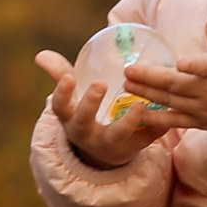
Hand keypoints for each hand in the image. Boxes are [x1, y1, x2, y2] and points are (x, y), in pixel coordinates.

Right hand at [35, 49, 172, 168]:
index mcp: (71, 119)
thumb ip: (60, 75)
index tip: (68, 77)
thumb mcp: (73, 99)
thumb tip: (40, 55)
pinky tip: (166, 116)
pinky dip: (155, 128)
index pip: (60, 107)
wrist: (106, 152)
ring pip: (117, 136)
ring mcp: (110, 145)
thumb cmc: (86, 115)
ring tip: (139, 104)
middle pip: (84, 122)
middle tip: (99, 84)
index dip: (62, 94)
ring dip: (128, 121)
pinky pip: (145, 139)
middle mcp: (87, 135)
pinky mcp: (132, 149)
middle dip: (90, 105)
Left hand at [121, 18, 206, 136]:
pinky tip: (141, 115)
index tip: (181, 63)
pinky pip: (177, 121)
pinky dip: (159, 119)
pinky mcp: (204, 123)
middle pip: (175, 84)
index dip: (194, 65)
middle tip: (127, 71)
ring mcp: (206, 109)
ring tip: (126, 87)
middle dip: (148, 78)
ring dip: (147, 94)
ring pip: (171, 102)